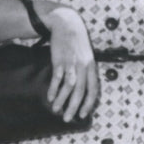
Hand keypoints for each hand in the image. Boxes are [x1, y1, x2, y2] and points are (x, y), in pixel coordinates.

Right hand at [46, 7, 98, 121]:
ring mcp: (72, 63)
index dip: (88, 104)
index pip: (93, 90)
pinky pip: (57, 78)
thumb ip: (86, 71)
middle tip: (67, 118)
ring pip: (68, 87)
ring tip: (56, 110)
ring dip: (61, 100)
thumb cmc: (77, 43)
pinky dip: (53, 89)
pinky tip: (50, 97)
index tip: (83, 115)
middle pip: (80, 91)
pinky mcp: (60, 60)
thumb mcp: (86, 57)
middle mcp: (84, 67)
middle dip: (73, 107)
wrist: (67, 24)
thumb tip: (82, 89)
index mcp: (92, 67)